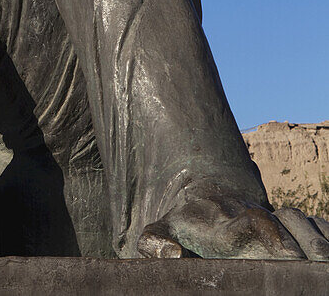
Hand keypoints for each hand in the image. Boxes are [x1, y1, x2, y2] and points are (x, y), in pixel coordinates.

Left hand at [138, 192, 328, 259]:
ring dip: (315, 242)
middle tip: (310, 270)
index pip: (247, 222)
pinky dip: (324, 234)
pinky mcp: (285, 219)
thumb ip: (155, 242)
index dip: (267, 232)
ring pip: (298, 222)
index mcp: (219, 224)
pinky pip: (312, 223)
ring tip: (323, 266)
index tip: (284, 254)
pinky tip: (328, 256)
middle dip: (297, 245)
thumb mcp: (159, 230)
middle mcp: (247, 215)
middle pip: (279, 225)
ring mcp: (268, 215)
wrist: (202, 195)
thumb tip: (170, 254)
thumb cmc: (181, 224)